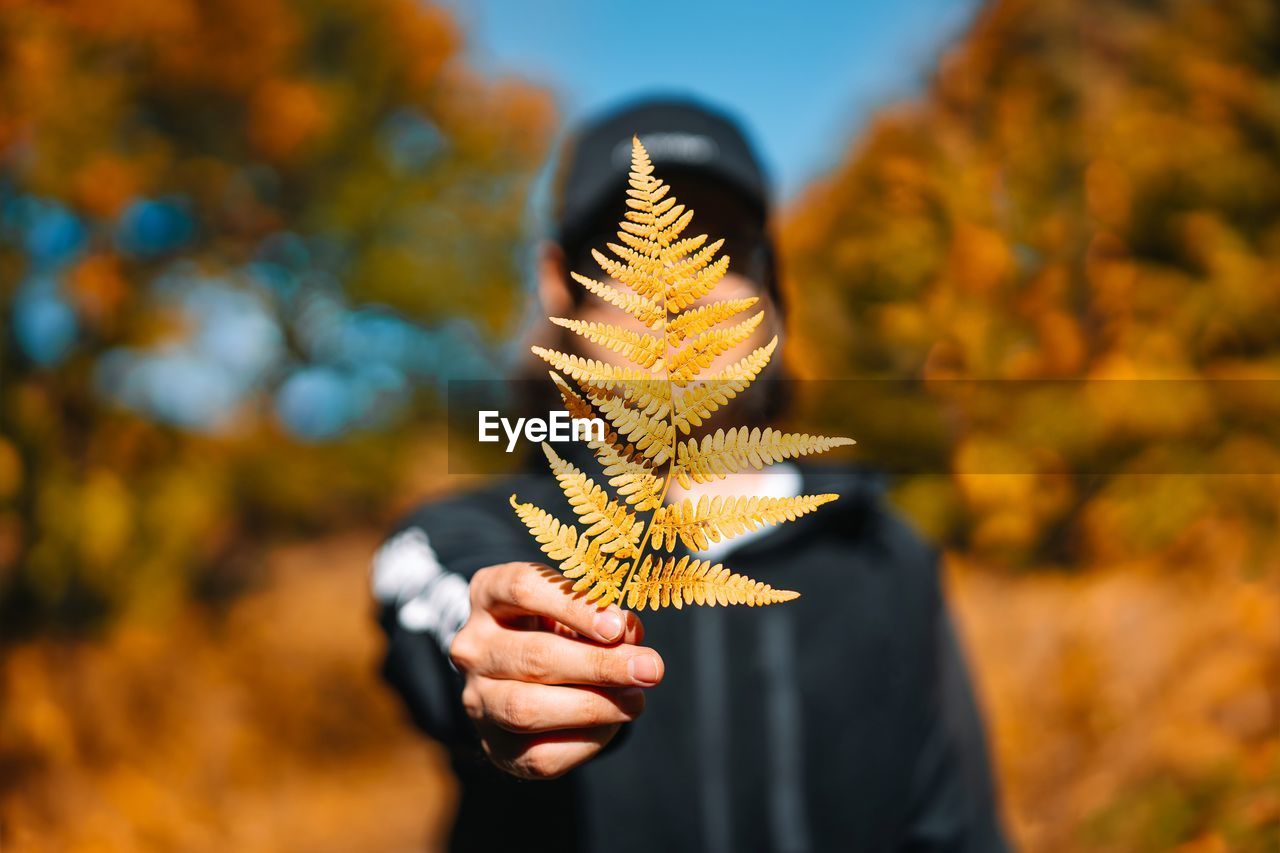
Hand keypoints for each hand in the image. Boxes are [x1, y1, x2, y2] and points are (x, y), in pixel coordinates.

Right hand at [449, 561, 664, 779]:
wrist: (519, 678)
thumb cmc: (556, 628)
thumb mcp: (575, 608)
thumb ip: (602, 618)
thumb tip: (632, 637)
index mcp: (487, 594)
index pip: (523, 589)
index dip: (574, 607)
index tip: (618, 627)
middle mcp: (472, 646)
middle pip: (534, 657)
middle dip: (600, 665)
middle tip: (649, 668)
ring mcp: (476, 698)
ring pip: (528, 709)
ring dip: (594, 706)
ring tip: (636, 700)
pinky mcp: (493, 746)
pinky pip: (540, 755)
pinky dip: (587, 741)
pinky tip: (612, 723)